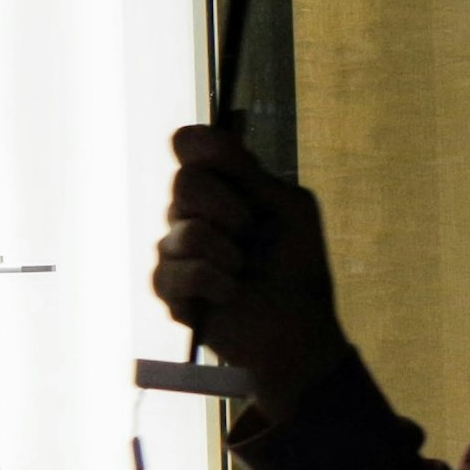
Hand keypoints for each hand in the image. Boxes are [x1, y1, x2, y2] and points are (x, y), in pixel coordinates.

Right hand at [151, 125, 348, 413]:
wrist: (298, 330)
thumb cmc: (298, 268)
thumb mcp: (290, 208)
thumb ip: (249, 173)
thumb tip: (196, 139)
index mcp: (223, 187)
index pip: (189, 145)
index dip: (199, 146)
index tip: (226, 162)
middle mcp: (193, 213)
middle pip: (182, 183)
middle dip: (224, 206)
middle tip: (251, 231)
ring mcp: (177, 251)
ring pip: (181, 231)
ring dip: (226, 252)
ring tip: (244, 271)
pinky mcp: (170, 290)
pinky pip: (171, 272)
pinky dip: (210, 282)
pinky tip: (230, 294)